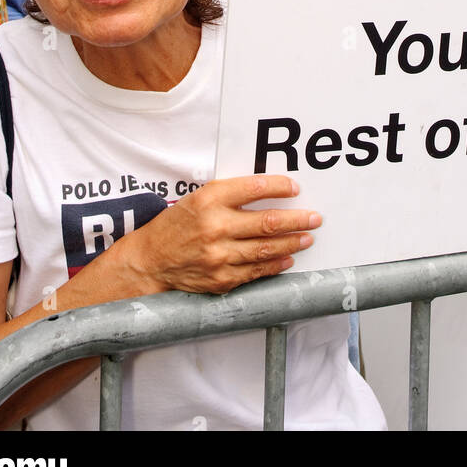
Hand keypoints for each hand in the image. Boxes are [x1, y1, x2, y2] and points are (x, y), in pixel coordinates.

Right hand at [124, 175, 320, 294]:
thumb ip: (231, 195)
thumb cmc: (178, 225)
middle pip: (268, 222)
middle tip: (315, 217)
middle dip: (297, 220)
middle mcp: (215, 227)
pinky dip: (275, 265)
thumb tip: (270, 192)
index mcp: (209, 200)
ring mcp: (218, 256)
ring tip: (307, 237)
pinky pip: (256, 272)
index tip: (295, 188)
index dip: (280, 187)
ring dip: (292, 242)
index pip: (254, 188)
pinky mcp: (220, 279)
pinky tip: (288, 258)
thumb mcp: (199, 198)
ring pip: (266, 249)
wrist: (151, 260)